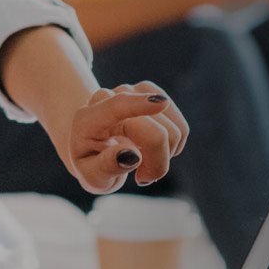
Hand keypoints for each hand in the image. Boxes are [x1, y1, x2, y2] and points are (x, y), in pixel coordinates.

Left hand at [64, 83, 190, 194]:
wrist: (91, 146)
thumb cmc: (91, 164)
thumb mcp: (91, 176)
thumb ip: (106, 166)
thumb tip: (131, 155)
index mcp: (88, 119)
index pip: (117, 106)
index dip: (139, 105)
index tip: (161, 103)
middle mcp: (110, 98)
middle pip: (154, 132)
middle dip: (156, 162)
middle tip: (142, 177)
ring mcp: (131, 91)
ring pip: (173, 129)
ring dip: (165, 154)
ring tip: (143, 163)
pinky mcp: (149, 92)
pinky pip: (180, 126)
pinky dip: (173, 144)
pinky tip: (153, 150)